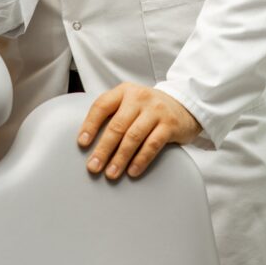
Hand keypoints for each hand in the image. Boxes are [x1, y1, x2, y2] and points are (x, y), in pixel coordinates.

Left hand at [77, 82, 201, 179]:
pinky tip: (132, 171)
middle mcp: (138, 97)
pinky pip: (152, 144)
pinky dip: (141, 160)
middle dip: (103, 148)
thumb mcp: (130, 102)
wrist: (183, 104)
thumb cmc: (149, 107)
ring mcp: (155, 110)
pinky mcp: (169, 124)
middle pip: (117, 125)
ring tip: (111, 173)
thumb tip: (91, 140)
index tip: (82, 143)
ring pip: (133, 136)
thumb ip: (113, 113)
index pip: (102, 105)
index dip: (90, 125)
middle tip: (93, 166)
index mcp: (124, 91)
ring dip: (120, 158)